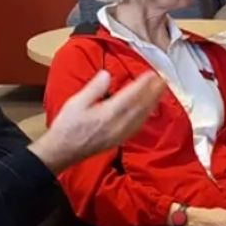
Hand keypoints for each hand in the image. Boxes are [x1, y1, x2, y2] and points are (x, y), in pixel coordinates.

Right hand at [34, 71, 163, 172]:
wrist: (63, 151)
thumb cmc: (67, 126)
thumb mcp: (76, 103)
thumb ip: (93, 89)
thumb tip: (107, 74)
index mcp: (108, 114)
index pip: (130, 96)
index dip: (143, 84)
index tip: (152, 74)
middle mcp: (119, 125)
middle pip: (141, 106)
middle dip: (153, 92)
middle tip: (162, 79)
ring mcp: (122, 134)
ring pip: (142, 116)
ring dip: (153, 103)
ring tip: (160, 91)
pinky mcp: (121, 140)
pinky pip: (139, 125)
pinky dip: (146, 115)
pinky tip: (149, 109)